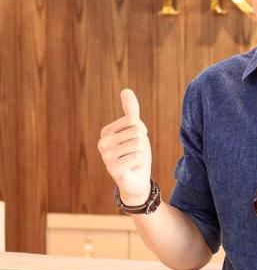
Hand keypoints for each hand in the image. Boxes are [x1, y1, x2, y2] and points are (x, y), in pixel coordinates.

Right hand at [98, 89, 151, 204]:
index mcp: (106, 132)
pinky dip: (140, 163)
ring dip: (141, 153)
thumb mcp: (135, 130)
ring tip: (134, 160)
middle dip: (142, 143)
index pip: (133, 120)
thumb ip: (131, 111)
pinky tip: (133, 168)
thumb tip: (126, 90)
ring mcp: (106, 158)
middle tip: (135, 153)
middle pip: (136, 131)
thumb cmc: (135, 153)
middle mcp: (102, 144)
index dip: (141, 131)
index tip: (135, 141)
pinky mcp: (114, 170)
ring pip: (138, 144)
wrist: (137, 180)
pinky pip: (137, 157)